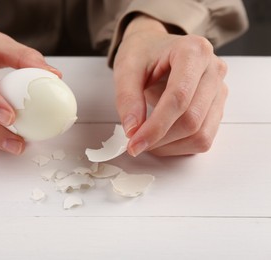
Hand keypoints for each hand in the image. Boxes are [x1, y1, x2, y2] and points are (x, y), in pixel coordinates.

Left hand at [114, 15, 227, 155]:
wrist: (153, 46)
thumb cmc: (142, 53)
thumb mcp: (126, 69)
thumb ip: (127, 99)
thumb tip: (132, 130)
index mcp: (193, 51)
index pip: (178, 98)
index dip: (155, 126)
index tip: (134, 142)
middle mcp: (213, 69)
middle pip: (192, 119)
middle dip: (160, 138)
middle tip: (135, 142)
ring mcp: (218, 90)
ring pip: (201, 134)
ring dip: (170, 146)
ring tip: (146, 139)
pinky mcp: (217, 107)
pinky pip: (204, 138)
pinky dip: (180, 146)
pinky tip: (161, 138)